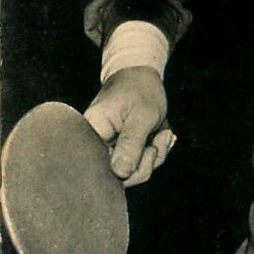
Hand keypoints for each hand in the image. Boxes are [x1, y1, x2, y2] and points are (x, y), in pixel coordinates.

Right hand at [84, 66, 173, 187]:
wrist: (141, 74)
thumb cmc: (140, 90)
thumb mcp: (142, 116)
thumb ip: (131, 144)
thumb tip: (120, 174)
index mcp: (91, 135)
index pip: (102, 172)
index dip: (130, 171)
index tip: (150, 149)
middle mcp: (94, 147)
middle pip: (120, 178)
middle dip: (148, 160)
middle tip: (161, 136)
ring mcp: (107, 151)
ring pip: (133, 173)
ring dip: (154, 154)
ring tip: (161, 131)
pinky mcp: (118, 153)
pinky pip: (138, 166)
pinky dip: (153, 152)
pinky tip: (159, 135)